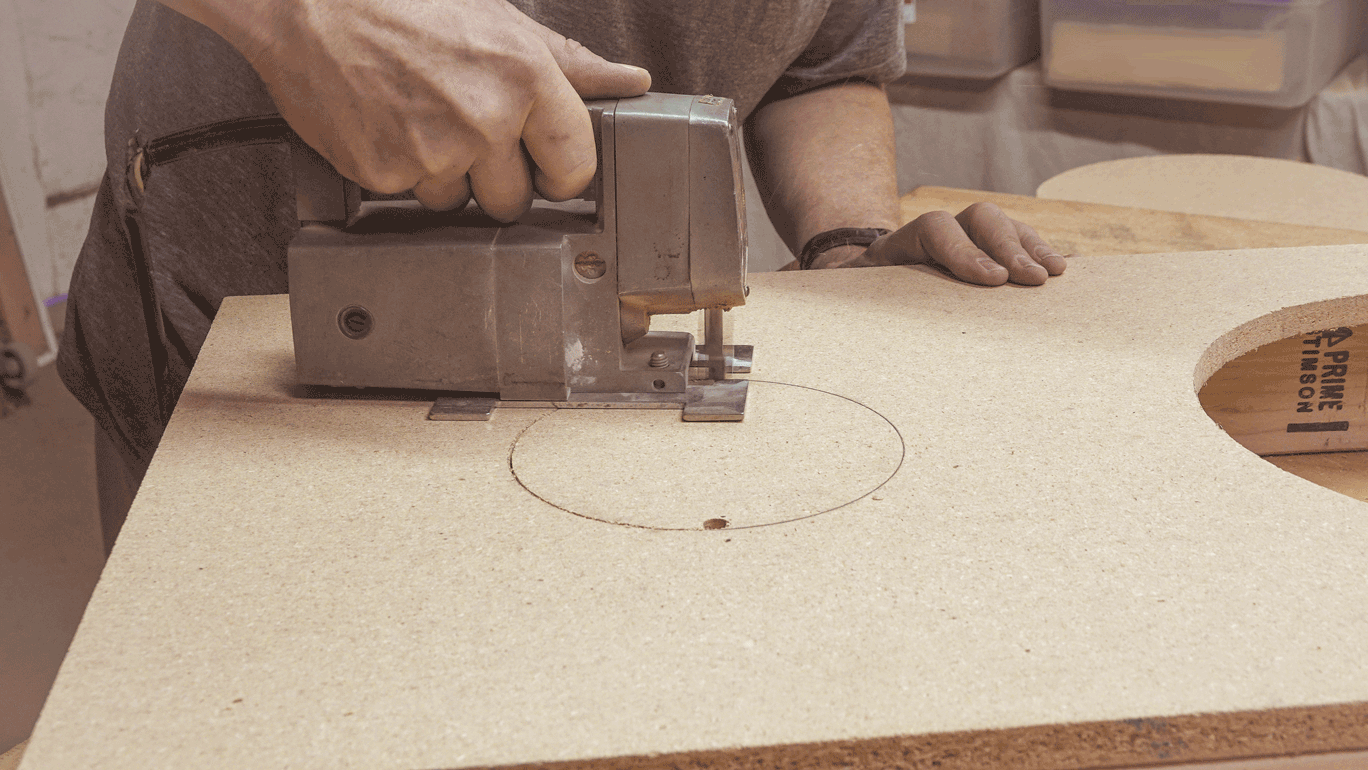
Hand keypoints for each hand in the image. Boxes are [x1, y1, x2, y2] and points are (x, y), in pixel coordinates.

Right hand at [179, 0, 650, 219]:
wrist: (305, 1)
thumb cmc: (403, 1)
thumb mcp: (499, 20)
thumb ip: (570, 62)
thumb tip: (629, 83)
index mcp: (524, 79)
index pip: (575, 168)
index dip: (561, 171)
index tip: (546, 165)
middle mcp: (483, 121)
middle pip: (516, 201)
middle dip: (498, 178)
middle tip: (467, 131)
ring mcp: (431, 153)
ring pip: (458, 203)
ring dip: (445, 176)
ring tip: (419, 118)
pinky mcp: (383, 174)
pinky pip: (408, 196)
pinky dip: (398, 171)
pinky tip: (388, 125)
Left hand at [802, 203, 1069, 285]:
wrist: (855, 288)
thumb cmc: (847, 307)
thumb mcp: (832, 303)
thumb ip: (822, 300)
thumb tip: (789, 296)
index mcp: (890, 248)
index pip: (930, 229)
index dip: (961, 251)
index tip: (988, 283)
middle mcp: (928, 236)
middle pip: (974, 217)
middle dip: (1005, 246)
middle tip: (1028, 280)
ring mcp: (958, 241)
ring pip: (998, 224)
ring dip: (1029, 246)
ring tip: (1053, 275)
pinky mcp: (980, 255)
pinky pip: (1014, 243)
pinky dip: (1037, 253)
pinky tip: (1059, 273)